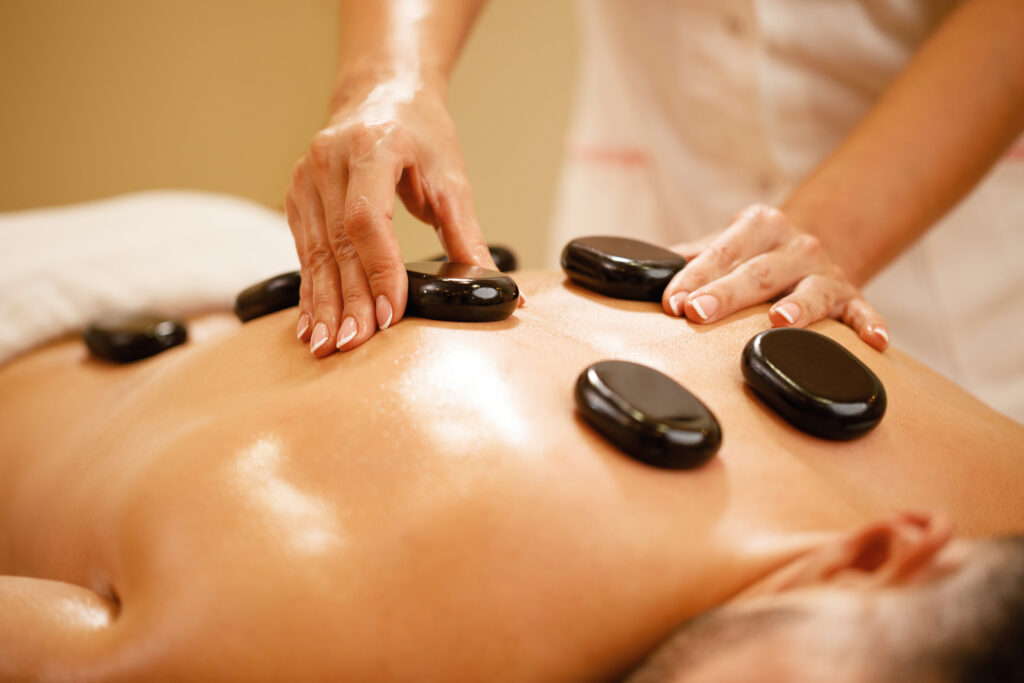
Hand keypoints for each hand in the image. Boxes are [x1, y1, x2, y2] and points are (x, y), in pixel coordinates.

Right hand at [285, 82, 496, 356]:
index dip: (379, 270)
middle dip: (349, 300)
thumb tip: (496, 286)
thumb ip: (467, 236)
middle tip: (355, 344)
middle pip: (339, 243)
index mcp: (372, 146)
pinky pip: (305, 251)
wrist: (381, 95)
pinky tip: (311, 323)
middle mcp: (330, 159)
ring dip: (324, 304)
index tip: (391, 313)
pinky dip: (311, 290)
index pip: (367, 219)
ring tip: (329, 345)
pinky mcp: (297, 196)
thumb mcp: (451, 179)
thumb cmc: (420, 134)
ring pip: (317, 253)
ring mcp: (307, 178)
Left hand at [661, 205, 889, 350]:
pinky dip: (869, 324)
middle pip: (757, 273)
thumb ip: (688, 259)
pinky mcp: (851, 295)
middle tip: (697, 314)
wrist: (814, 243)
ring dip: (796, 307)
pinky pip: (862, 311)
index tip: (671, 301)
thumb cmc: (754, 253)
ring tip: (778, 322)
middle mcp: (795, 245)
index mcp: (758, 226)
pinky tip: (875, 343)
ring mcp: (826, 270)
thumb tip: (635, 272)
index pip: (721, 252)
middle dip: (726, 294)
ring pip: (809, 290)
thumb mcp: (723, 245)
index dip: (695, 277)